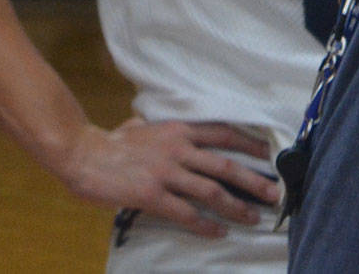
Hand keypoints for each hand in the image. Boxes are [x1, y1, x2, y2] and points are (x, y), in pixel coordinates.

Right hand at [64, 118, 280, 237]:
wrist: (83, 154)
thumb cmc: (112, 141)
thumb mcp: (145, 125)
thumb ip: (165, 129)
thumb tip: (176, 130)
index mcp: (178, 130)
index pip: (223, 133)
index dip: (250, 144)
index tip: (270, 154)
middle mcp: (177, 148)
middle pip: (225, 165)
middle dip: (254, 181)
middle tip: (275, 194)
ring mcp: (166, 172)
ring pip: (211, 191)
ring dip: (236, 207)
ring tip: (253, 218)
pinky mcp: (152, 195)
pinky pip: (186, 213)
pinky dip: (205, 224)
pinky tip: (218, 232)